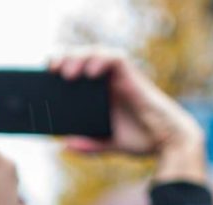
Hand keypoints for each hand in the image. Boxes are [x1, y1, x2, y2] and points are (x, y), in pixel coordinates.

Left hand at [49, 49, 206, 182]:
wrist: (168, 143)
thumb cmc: (142, 139)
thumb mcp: (108, 144)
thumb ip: (89, 144)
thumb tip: (66, 145)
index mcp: (99, 93)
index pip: (75, 70)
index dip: (59, 67)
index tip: (44, 75)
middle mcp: (108, 81)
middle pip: (82, 57)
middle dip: (63, 59)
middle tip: (49, 71)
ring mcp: (120, 78)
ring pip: (96, 52)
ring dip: (78, 57)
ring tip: (66, 73)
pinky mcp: (133, 77)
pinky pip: (115, 59)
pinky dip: (100, 61)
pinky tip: (89, 73)